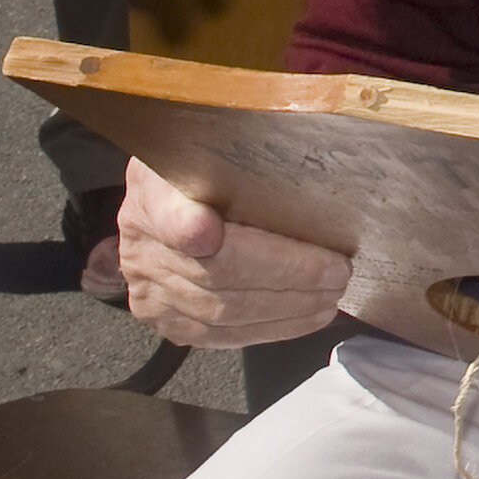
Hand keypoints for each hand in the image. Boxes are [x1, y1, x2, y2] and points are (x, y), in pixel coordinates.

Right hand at [116, 155, 350, 346]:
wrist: (168, 199)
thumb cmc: (208, 169)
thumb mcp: (219, 141)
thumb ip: (245, 148)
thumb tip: (298, 144)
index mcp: (154, 188)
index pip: (168, 213)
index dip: (186, 227)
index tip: (209, 233)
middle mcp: (143, 242)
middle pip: (214, 271)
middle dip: (285, 275)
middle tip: (335, 271)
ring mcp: (149, 287)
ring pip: (220, 311)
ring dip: (286, 309)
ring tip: (329, 295)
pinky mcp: (164, 319)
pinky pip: (217, 336)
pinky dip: (268, 329)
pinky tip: (302, 316)